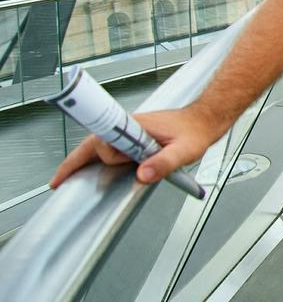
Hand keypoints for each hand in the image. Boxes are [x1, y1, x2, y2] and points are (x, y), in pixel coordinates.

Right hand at [50, 106, 223, 188]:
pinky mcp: (134, 137)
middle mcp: (129, 127)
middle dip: (77, 163)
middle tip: (60, 181)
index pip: (102, 140)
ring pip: (99, 146)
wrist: (204, 120)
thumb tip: (143, 174)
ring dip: (86, 161)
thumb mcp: (184, 151)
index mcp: (136, 127)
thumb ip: (164, 163)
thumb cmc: (195, 132)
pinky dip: (98, 159)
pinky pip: (110, 148)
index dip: (81, 156)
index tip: (63, 174)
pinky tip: (94, 170)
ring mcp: (130, 131)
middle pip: (93, 145)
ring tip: (71, 178)